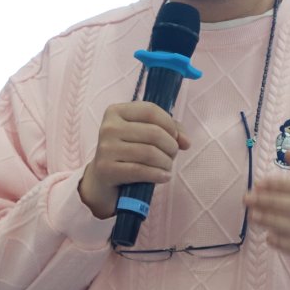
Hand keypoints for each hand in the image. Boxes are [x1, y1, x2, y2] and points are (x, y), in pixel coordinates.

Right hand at [78, 102, 190, 218]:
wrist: (103, 179)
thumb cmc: (129, 153)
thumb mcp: (145, 135)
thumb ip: (170, 130)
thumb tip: (186, 142)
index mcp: (116, 111)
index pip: (151, 111)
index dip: (170, 125)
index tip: (175, 138)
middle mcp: (109, 127)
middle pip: (153, 133)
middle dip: (171, 147)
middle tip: (172, 156)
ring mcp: (105, 148)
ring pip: (149, 153)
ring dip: (166, 163)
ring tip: (167, 167)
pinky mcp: (106, 169)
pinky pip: (141, 171)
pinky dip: (158, 175)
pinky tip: (163, 177)